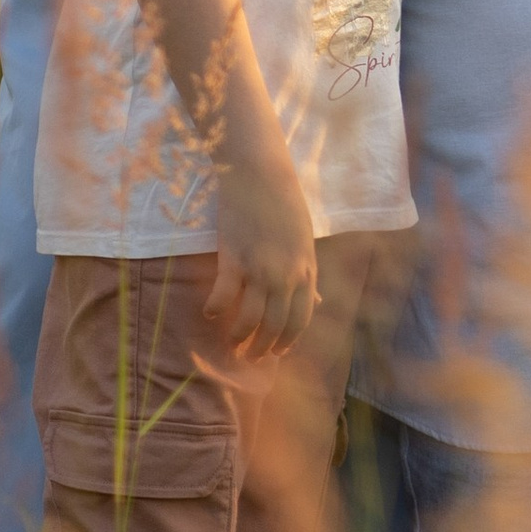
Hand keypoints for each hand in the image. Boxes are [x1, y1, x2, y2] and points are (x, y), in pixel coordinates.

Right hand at [203, 149, 317, 358]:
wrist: (262, 175)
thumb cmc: (285, 206)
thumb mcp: (305, 243)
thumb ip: (308, 275)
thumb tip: (319, 301)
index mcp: (307, 271)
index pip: (301, 320)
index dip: (288, 341)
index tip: (276, 353)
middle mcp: (286, 277)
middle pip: (275, 327)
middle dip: (262, 348)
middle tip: (249, 356)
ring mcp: (260, 270)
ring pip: (249, 320)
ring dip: (238, 338)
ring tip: (230, 343)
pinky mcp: (233, 260)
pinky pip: (223, 298)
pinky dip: (216, 310)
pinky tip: (211, 312)